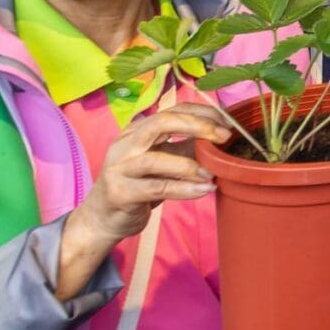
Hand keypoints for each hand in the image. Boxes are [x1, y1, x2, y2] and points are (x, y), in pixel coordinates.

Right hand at [56, 104, 230, 298]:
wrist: (102, 218)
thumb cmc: (138, 185)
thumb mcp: (164, 162)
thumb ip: (186, 149)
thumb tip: (221, 138)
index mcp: (137, 131)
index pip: (171, 110)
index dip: (201, 113)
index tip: (227, 123)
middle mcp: (125, 144)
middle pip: (160, 123)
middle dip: (196, 126)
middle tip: (223, 137)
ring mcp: (119, 168)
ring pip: (155, 159)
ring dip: (189, 165)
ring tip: (213, 174)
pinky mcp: (119, 193)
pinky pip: (156, 188)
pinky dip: (183, 189)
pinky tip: (204, 190)